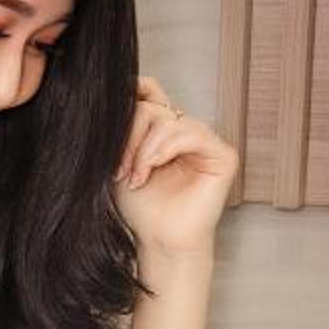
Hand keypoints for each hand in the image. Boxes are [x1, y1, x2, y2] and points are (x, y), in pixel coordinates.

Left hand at [114, 78, 237, 262]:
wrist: (157, 238)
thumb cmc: (140, 205)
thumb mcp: (118, 159)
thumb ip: (118, 130)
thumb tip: (108, 99)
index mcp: (163, 128)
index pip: (149, 90)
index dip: (128, 98)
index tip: (106, 128)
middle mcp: (186, 129)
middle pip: (152, 106)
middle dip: (128, 137)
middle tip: (119, 169)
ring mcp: (206, 140)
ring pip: (167, 120)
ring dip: (143, 150)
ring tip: (134, 177)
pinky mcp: (223, 154)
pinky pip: (191, 133)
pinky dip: (163, 151)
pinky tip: (150, 171)